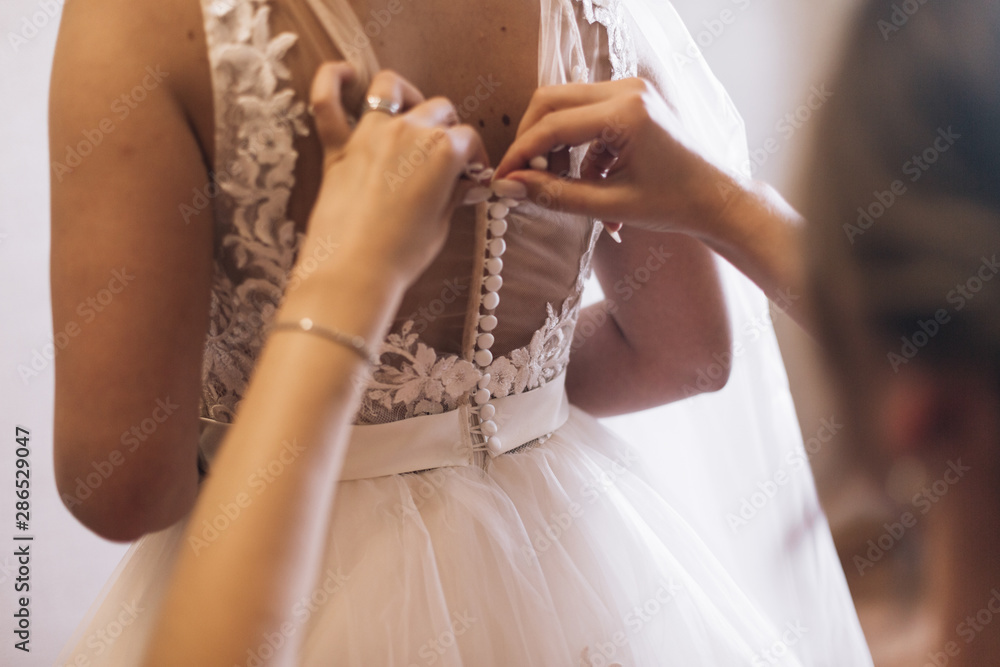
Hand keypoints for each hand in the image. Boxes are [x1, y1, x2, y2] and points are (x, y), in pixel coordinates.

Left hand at [298, 63, 487, 292]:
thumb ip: (452, 194)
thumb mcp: (440, 224)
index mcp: (443, 151)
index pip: (468, 140)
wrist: (355, 272)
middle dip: (447, 126)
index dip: (474, 158)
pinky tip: (345, 75)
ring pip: (391, 88)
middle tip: (445, 151)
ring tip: (408, 110)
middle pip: (438, 109)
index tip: (472, 175)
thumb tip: (467, 185)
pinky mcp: (338, 147)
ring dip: (405, 95)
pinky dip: (333, 81)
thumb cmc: (401, 255)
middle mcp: (409, 132)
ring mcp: (371, 134)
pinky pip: (326, 101)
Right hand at [493, 78, 740, 240]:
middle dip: (531, 141)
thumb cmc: (674, 205)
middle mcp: (627, 89)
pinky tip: (591, 182)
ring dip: (555, 146)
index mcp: (626, 112)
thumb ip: (555, 195)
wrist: (717, 200)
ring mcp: (632, 90)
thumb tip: (511, 188)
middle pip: (551, 101)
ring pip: (566, 106)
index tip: (502, 180)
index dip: (520, 155)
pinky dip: (579, 149)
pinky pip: (587, 117)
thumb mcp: (609, 206)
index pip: (552, 126)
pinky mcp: (633, 100)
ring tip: (563, 186)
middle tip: (523, 178)